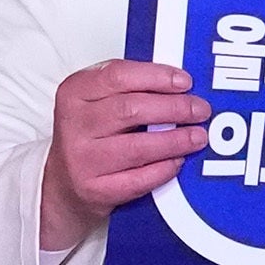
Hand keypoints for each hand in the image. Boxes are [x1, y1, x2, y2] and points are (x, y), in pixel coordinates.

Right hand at [40, 56, 215, 252]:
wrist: (64, 182)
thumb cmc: (90, 135)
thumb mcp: (96, 101)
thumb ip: (129, 87)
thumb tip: (179, 85)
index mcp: (74, 92)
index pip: (118, 75)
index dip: (156, 77)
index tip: (185, 82)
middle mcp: (74, 124)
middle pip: (131, 109)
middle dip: (175, 108)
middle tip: (200, 110)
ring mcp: (82, 158)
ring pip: (138, 147)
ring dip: (176, 140)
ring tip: (197, 136)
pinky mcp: (95, 189)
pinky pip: (139, 179)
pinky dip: (164, 169)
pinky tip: (178, 161)